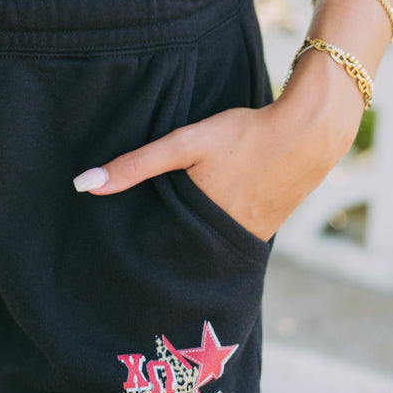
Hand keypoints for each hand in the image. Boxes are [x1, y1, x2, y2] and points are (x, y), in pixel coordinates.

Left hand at [73, 95, 356, 242]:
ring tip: (171, 240)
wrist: (309, 131)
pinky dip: (219, 233)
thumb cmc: (244, 134)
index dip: (141, 257)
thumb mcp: (186, 143)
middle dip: (165, 256)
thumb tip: (83, 185)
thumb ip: (137, 164)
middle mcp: (227, 243)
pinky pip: (233, 239)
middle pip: (185, 257)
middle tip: (137, 257)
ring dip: (192, 246)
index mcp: (202, 227)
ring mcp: (252, 239)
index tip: (118, 260)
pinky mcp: (268, 227)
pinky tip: (211, 220)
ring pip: (210, 250)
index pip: (160, 254)